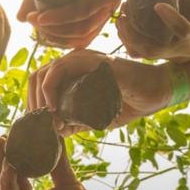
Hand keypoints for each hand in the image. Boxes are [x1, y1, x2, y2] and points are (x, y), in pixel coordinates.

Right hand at [0, 138, 119, 189]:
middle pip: (2, 183)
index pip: (14, 178)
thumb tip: (55, 138)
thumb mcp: (69, 184)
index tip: (11, 137)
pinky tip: (10, 164)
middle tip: (2, 137)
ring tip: (1, 144)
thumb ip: (59, 164)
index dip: (11, 158)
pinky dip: (8, 181)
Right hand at [17, 0, 129, 47]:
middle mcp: (106, 4)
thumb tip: (21, 18)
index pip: (79, 36)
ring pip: (82, 27)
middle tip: (32, 23)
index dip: (55, 39)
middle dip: (53, 36)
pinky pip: (85, 9)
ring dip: (55, 29)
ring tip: (35, 20)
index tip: (34, 27)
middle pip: (80, 37)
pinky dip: (62, 17)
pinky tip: (44, 16)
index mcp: (97, 5)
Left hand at [27, 50, 170, 134]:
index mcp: (71, 72)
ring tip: (51, 120)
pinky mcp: (91, 61)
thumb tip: (55, 131)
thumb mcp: (94, 116)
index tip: (40, 126)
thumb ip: (75, 121)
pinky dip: (50, 89)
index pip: (39, 83)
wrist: (156, 92)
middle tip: (43, 126)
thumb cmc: (128, 101)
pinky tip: (55, 107)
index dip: (34, 104)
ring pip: (44, 74)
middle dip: (33, 105)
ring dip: (40, 101)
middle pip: (36, 78)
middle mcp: (73, 62)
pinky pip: (59, 69)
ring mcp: (81, 59)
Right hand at [117, 0, 189, 61]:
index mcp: (173, 49)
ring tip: (127, 15)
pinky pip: (181, 31)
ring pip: (155, 49)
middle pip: (143, 52)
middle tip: (119, 17)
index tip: (120, 17)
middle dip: (126, 36)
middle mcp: (178, 54)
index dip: (126, 37)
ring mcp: (189, 48)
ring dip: (137, 34)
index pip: (142, 50)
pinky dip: (168, 18)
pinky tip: (158, 4)